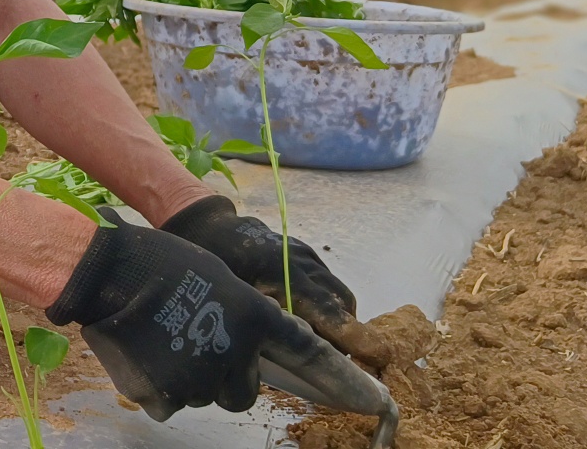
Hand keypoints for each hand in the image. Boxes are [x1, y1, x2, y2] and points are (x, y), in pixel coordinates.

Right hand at [48, 220, 349, 419]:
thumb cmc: (164, 263)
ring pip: (206, 396)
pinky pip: (173, 403)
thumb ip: (250, 316)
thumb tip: (271, 340)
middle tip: (194, 341)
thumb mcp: (222, 279)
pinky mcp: (168, 398)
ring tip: (163, 338)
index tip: (374, 401)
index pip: (310, 356)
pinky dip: (160, 386)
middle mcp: (236, 353)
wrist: (109, 271)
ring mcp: (201, 379)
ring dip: (191, 377)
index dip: (343, 381)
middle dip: (226, 375)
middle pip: (243, 391)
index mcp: (254, 318)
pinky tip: (145, 354)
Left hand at [160, 195, 388, 366]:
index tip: (378, 356)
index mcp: (284, 276)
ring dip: (339, 318)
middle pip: (343, 304)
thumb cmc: (213, 268)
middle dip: (349, 333)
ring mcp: (305, 255)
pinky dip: (328, 302)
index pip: (331, 312)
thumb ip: (264, 326)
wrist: (208, 227)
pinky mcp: (303, 252)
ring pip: (338, 292)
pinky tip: (311, 319)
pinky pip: (326, 280)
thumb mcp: (233, 301)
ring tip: (324, 342)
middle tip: (340, 360)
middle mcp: (302, 263)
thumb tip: (290, 361)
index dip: (356, 338)